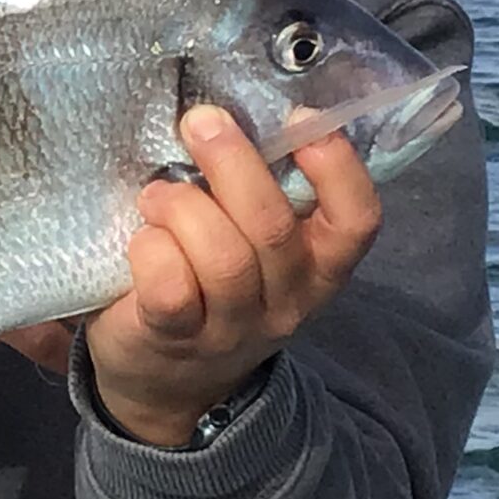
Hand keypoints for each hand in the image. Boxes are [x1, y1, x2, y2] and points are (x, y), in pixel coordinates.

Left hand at [84, 106, 380, 445]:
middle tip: (199, 123)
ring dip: (182, 207)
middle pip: (273, 227)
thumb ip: (261, 194)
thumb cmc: (213, 287)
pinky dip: (150, 249)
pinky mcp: (174, 338)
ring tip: (155, 194)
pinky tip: (140, 238)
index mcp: (319, 266)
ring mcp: (232, 326)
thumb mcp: (257, 249)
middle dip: (233, 162)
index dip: (338, 167)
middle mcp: (287, 300)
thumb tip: (235, 114)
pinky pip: (169, 287)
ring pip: (222, 257)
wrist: (166, 384)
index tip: (301, 118)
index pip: (357, 221)